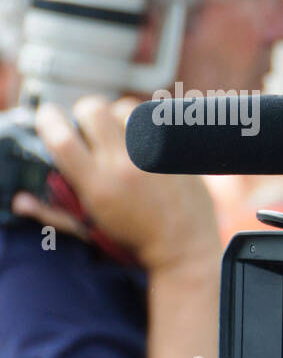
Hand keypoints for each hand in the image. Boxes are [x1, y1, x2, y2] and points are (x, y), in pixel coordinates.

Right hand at [13, 97, 220, 270]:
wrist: (185, 249)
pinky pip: (154, 119)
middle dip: (84, 111)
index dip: (49, 119)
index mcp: (97, 185)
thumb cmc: (134, 240)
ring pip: (125, 108)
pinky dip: (143, 122)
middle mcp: (124, 166)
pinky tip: (144, 138)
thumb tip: (20, 201)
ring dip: (117, 115)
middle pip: (93, 109)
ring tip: (120, 133)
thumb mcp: (90, 228)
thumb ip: (53, 212)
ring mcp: (154, 156)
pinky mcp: (176, 152)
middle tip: (88, 124)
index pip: (62, 137)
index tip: (49, 116)